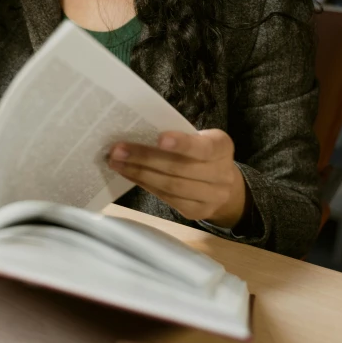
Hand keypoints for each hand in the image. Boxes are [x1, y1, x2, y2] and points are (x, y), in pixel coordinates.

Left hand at [108, 129, 246, 227]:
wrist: (224, 185)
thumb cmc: (202, 153)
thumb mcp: (200, 138)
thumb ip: (179, 136)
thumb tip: (139, 131)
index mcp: (222, 147)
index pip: (202, 147)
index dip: (182, 144)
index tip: (159, 138)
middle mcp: (221, 174)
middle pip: (180, 169)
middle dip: (145, 158)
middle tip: (118, 150)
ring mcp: (211, 197)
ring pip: (171, 186)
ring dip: (139, 173)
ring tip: (117, 162)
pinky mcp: (196, 212)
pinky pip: (167, 198)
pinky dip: (145, 185)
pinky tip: (129, 174)